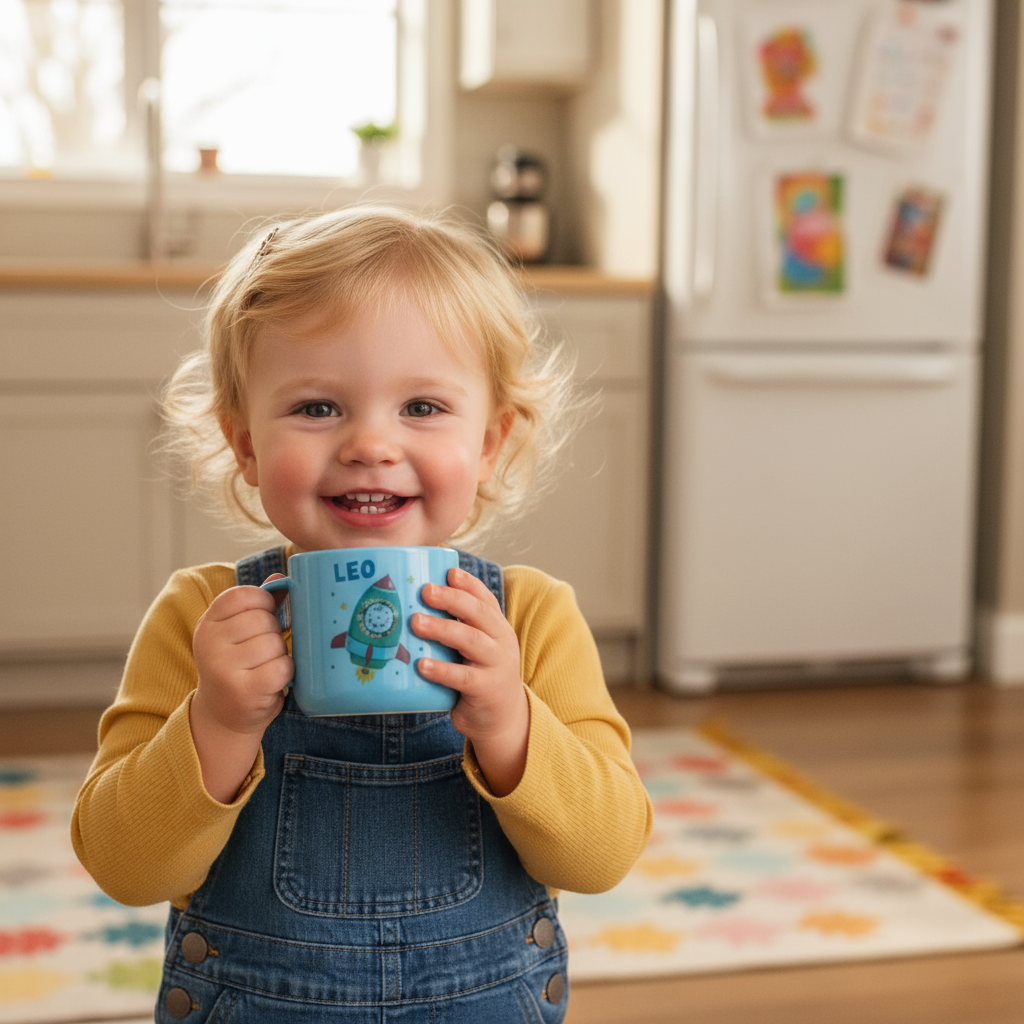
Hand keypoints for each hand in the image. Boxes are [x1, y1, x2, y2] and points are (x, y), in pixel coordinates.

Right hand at [189, 574, 292, 801]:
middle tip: (263, 651)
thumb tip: (281, 580)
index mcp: (208, 623)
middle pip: (263, 619)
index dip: (264, 603)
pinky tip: (272, 680)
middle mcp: (209, 643)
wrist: (223, 716)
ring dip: (279, 655)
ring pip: (275, 643)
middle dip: (273, 633)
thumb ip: (257, 604)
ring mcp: (224, 668)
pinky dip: (285, 673)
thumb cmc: (237, 665)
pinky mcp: (244, 691)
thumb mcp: (237, 632)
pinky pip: (282, 667)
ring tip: (265, 667)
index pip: (244, 595)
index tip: (264, 617)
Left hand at [411, 567, 529, 796]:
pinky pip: (463, 677)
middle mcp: (500, 641)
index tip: (448, 572)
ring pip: (470, 640)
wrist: (502, 718)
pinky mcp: (486, 689)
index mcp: (497, 626)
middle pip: (479, 613)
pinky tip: (422, 665)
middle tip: (425, 590)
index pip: (485, 599)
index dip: (468, 584)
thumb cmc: (478, 675)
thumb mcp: (475, 648)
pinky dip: (442, 670)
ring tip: (415, 622)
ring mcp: (496, 665)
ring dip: (442, 629)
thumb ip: (456, 628)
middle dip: (452, 599)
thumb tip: (410, 605)